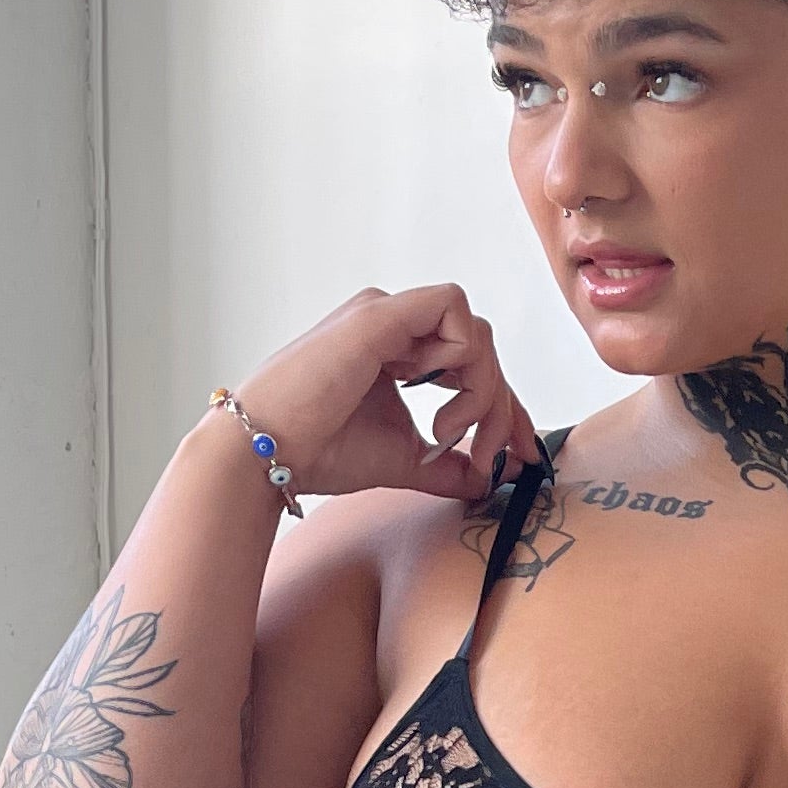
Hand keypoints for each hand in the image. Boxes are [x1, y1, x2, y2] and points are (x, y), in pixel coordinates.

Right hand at [222, 283, 543, 504]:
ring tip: (447, 433)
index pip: (470, 364)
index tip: (519, 452)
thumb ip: (448, 466)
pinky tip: (436, 400)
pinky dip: (461, 356)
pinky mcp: (379, 317)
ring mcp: (386, 316)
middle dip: (501, 407)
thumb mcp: (403, 459)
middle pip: (480, 350)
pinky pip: (451, 309)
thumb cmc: (318, 451)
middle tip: (489, 454)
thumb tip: (488, 478)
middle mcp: (394, 326)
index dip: (505, 406)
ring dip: (480, 389)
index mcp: (396, 350)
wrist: (268, 452)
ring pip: (473, 333)